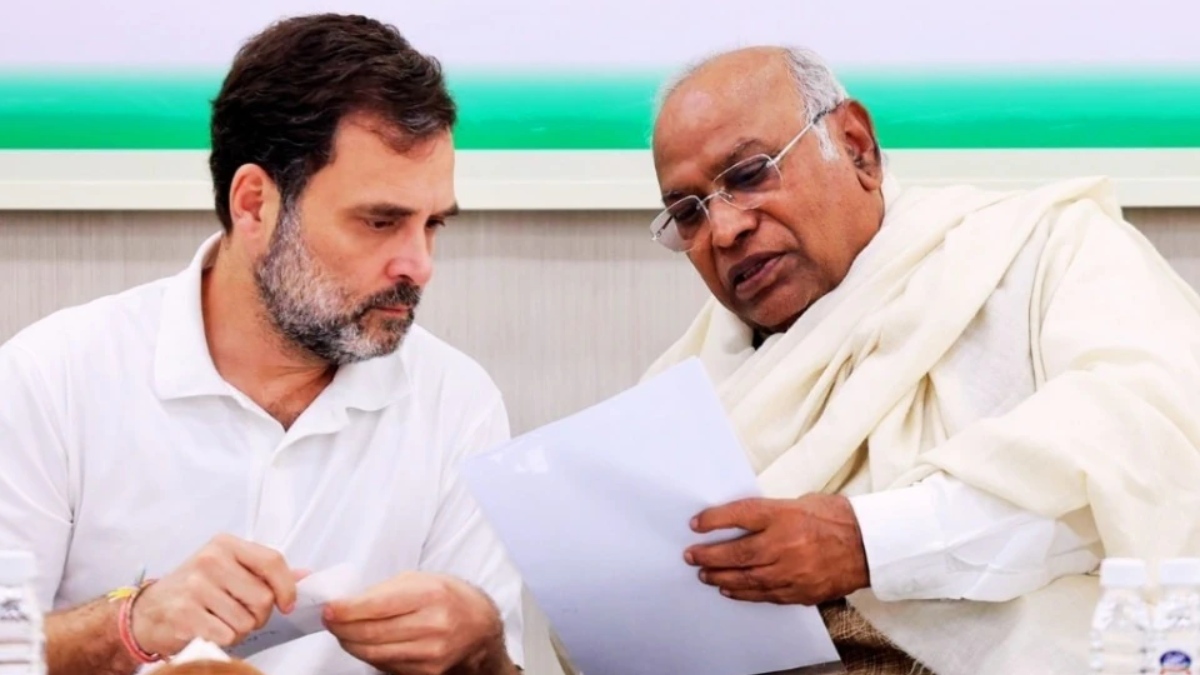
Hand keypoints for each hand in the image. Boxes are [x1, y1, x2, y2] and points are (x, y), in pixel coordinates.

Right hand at [131, 534, 300, 656]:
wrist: (147, 612)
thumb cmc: (193, 589)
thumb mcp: (229, 570)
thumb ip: (266, 573)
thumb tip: (307, 575)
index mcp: (225, 545)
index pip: (272, 561)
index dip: (287, 587)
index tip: (287, 603)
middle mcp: (210, 560)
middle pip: (263, 598)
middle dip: (259, 615)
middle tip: (241, 614)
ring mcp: (195, 586)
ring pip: (246, 621)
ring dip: (240, 630)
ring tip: (221, 621)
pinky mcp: (185, 613)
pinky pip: (226, 635)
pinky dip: (224, 640)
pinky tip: (210, 630)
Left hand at [323, 572, 510, 674]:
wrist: (480, 628)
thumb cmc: (450, 598)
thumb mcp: (422, 580)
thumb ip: (385, 590)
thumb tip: (349, 602)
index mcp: (431, 595)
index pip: (376, 606)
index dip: (346, 610)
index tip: (330, 608)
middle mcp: (433, 626)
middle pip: (370, 633)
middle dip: (342, 628)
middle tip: (330, 620)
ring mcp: (430, 653)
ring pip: (373, 653)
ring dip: (350, 643)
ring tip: (343, 632)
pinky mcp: (426, 672)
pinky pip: (385, 665)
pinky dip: (369, 655)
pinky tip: (365, 644)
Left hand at [684, 494, 869, 604]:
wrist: (869, 545)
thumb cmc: (836, 518)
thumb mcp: (801, 502)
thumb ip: (771, 512)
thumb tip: (741, 521)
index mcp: (786, 515)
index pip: (740, 516)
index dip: (713, 520)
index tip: (695, 524)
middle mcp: (786, 543)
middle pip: (737, 553)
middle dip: (708, 556)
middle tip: (691, 556)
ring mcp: (793, 571)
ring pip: (747, 578)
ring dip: (721, 578)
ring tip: (704, 575)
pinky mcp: (800, 591)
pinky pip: (764, 595)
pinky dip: (744, 593)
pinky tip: (730, 590)